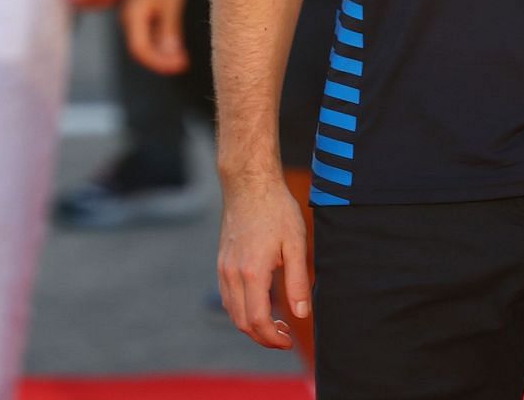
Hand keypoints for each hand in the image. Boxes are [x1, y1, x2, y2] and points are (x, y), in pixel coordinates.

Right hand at [122, 0, 189, 73]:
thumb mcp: (170, 3)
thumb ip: (168, 31)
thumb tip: (170, 56)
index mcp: (132, 16)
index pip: (140, 50)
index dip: (159, 63)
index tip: (181, 65)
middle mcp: (128, 19)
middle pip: (141, 50)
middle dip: (162, 61)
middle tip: (184, 64)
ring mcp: (132, 15)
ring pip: (144, 43)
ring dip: (162, 53)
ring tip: (183, 58)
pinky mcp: (139, 12)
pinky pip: (147, 33)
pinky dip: (160, 42)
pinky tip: (176, 44)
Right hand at [217, 174, 308, 350]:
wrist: (249, 183)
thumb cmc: (275, 209)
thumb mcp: (295, 244)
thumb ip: (297, 282)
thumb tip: (301, 314)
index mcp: (252, 272)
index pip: (258, 320)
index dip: (273, 338)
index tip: (290, 340)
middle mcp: (232, 273)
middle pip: (241, 322)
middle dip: (263, 337)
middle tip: (285, 336)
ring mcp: (223, 267)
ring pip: (231, 311)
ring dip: (251, 324)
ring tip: (275, 322)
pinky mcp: (221, 260)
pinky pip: (227, 296)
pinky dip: (241, 309)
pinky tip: (259, 303)